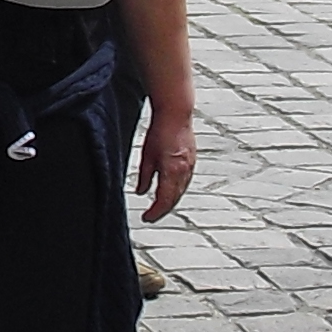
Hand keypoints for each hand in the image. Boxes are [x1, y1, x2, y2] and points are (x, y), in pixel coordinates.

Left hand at [132, 103, 195, 221]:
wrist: (176, 114)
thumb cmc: (160, 131)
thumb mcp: (146, 155)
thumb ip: (144, 176)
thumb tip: (140, 192)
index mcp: (172, 171)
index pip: (164, 200)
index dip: (155, 212)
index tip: (146, 218)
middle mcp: (184, 172)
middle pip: (174, 199)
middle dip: (162, 209)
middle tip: (150, 215)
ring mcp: (190, 167)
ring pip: (180, 192)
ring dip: (170, 201)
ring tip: (158, 206)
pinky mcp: (192, 162)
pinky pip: (184, 182)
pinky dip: (176, 190)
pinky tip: (169, 191)